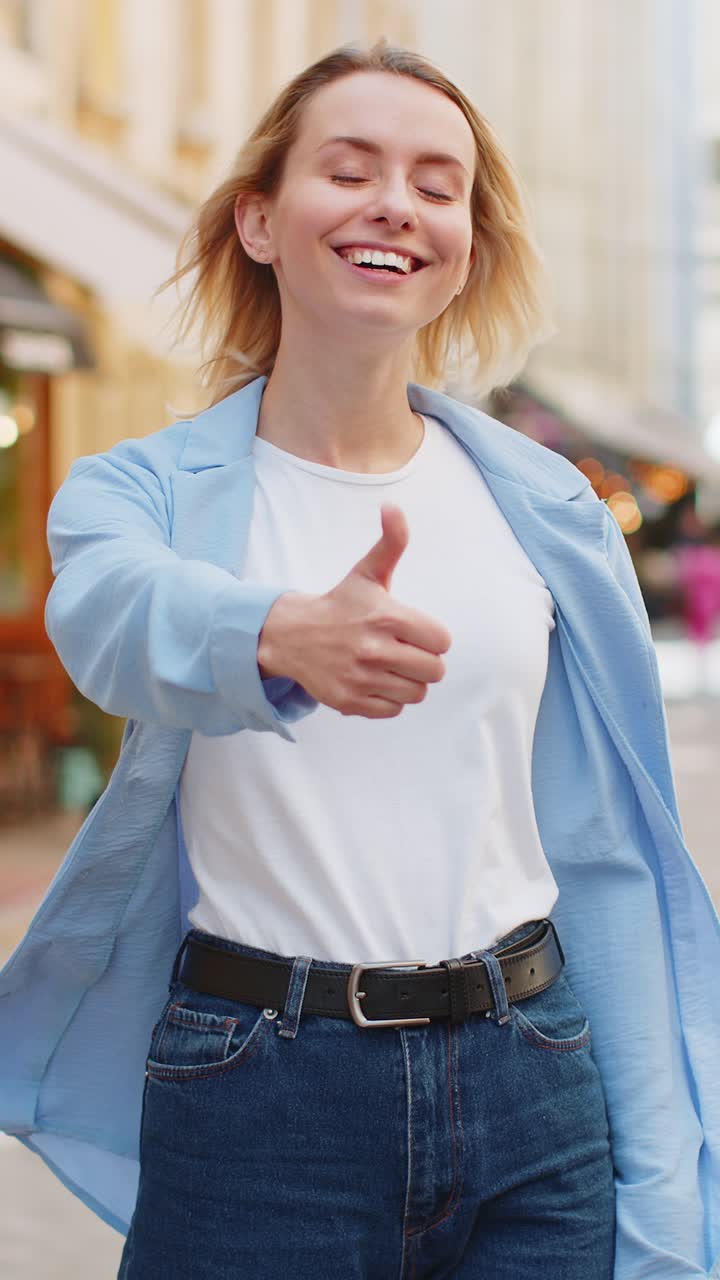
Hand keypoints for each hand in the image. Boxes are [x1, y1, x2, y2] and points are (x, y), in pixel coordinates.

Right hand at [257, 504, 451, 717]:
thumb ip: (391, 542)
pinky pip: (393, 709)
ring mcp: (362, 678)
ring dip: (408, 681)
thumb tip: (393, 507)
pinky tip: (375, 680)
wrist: (292, 635)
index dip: (433, 637)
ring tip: (390, 666)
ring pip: (416, 693)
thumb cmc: (340, 604)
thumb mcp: (367, 572)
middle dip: (424, 661)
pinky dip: (389, 699)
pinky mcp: (350, 701)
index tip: (414, 631)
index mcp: (387, 616)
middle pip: (435, 671)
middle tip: (404, 651)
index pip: (442, 641)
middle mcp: (375, 649)